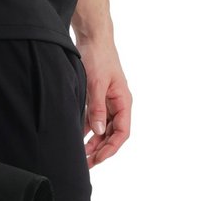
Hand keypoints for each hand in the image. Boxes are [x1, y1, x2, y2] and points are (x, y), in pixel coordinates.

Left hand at [78, 38, 132, 168]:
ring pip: (102, 130)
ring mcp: (107, 102)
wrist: (92, 37)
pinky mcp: (97, 99)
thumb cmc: (99, 57)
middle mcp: (118, 104)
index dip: (111, 148)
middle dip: (100, 150)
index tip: (98, 159)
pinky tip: (77, 140)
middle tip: (86, 163)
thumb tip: (97, 132)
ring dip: (93, 143)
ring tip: (81, 156)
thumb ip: (97, 109)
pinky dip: (86, 131)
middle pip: (112, 135)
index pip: (122, 132)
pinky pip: (93, 121)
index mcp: (123, 102)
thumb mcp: (96, 85)